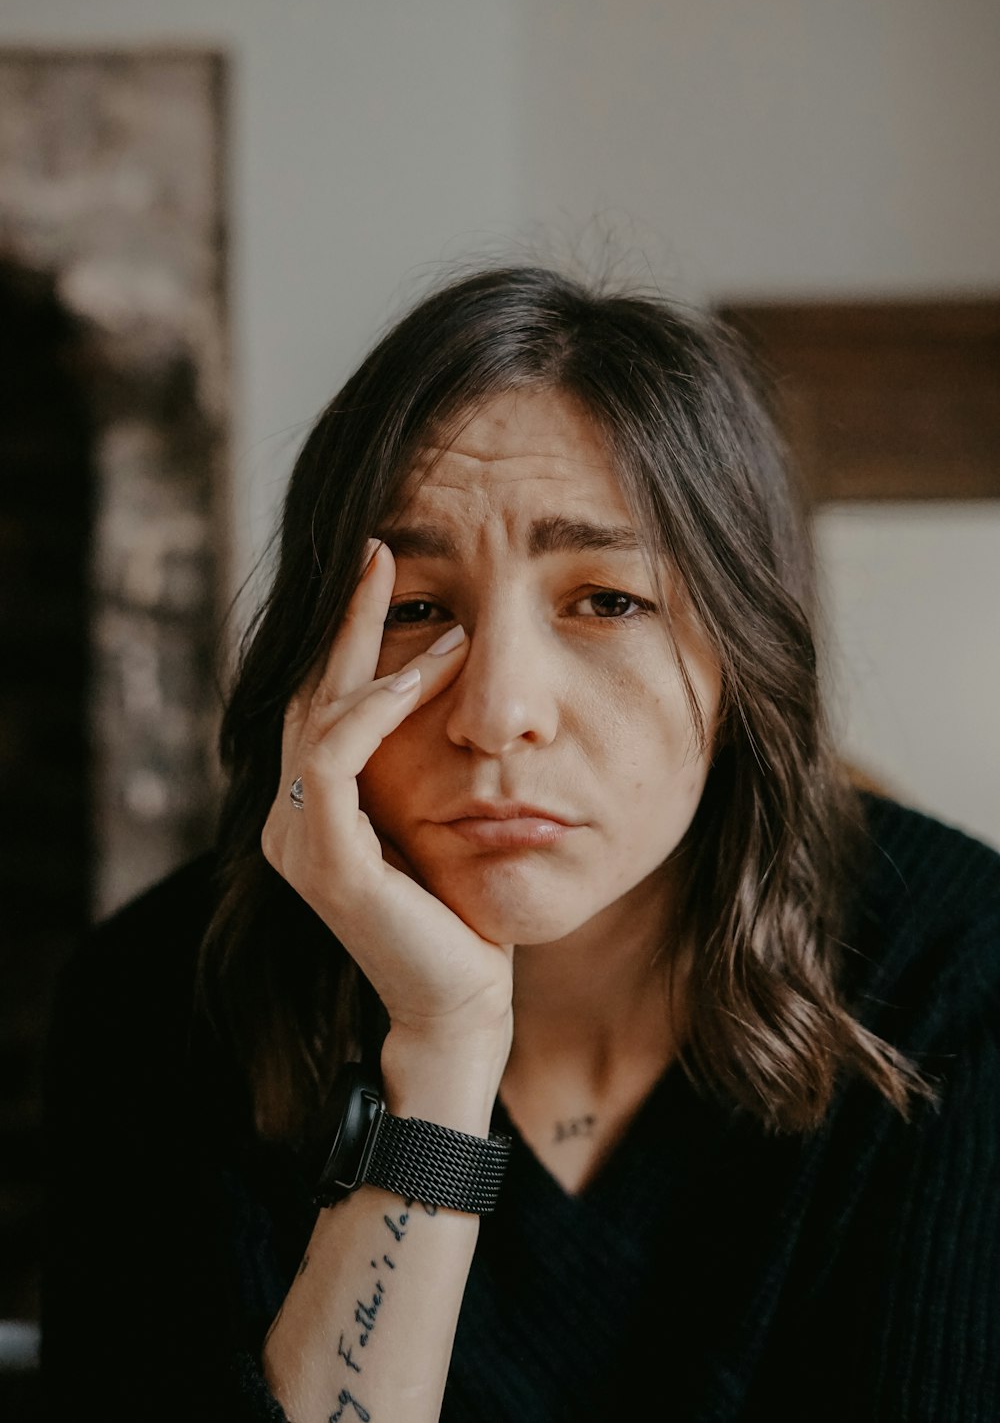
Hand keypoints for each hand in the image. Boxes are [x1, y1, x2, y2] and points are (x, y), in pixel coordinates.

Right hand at [262, 542, 513, 1057]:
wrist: (463, 1004)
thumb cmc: (462, 916)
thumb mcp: (437, 821)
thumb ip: (418, 766)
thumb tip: (449, 683)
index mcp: (311, 811)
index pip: (320, 704)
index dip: (347, 636)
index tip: (385, 571)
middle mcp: (289, 820)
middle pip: (308, 694)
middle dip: (345, 620)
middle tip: (379, 550)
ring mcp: (297, 840)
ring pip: (318, 716)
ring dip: (372, 653)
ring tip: (428, 606)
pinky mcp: (325, 860)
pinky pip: (337, 759)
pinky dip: (378, 709)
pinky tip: (426, 673)